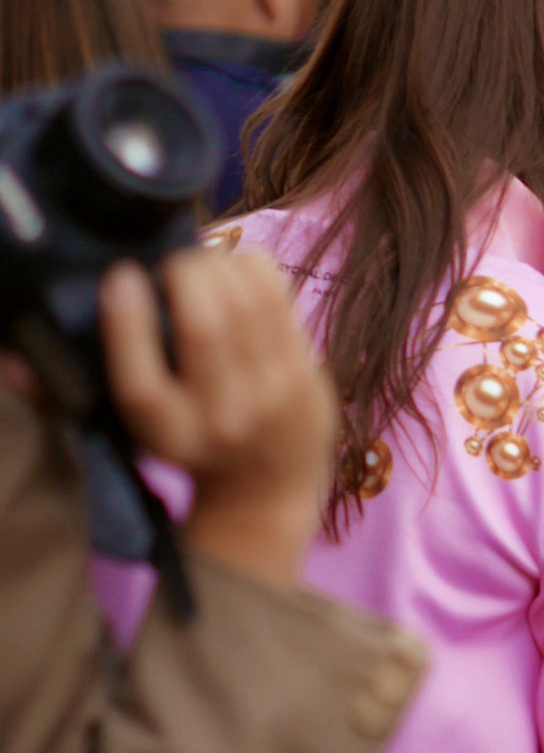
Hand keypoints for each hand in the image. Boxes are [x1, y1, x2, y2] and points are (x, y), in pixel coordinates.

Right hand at [100, 251, 336, 587]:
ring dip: (222, 266)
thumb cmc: (184, 445)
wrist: (266, 491)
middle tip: (172, 262)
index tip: (120, 275)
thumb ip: (69, 396)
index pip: (139, 380)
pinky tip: (239, 265)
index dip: (127, 318)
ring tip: (203, 261)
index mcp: (166, 434)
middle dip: (184, 274)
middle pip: (204, 328)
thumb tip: (11, 360)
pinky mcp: (306, 379)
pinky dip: (258, 273)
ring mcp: (273, 398)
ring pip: (248, 308)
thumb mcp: (130, 432)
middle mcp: (221, 419)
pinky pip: (283, 307)